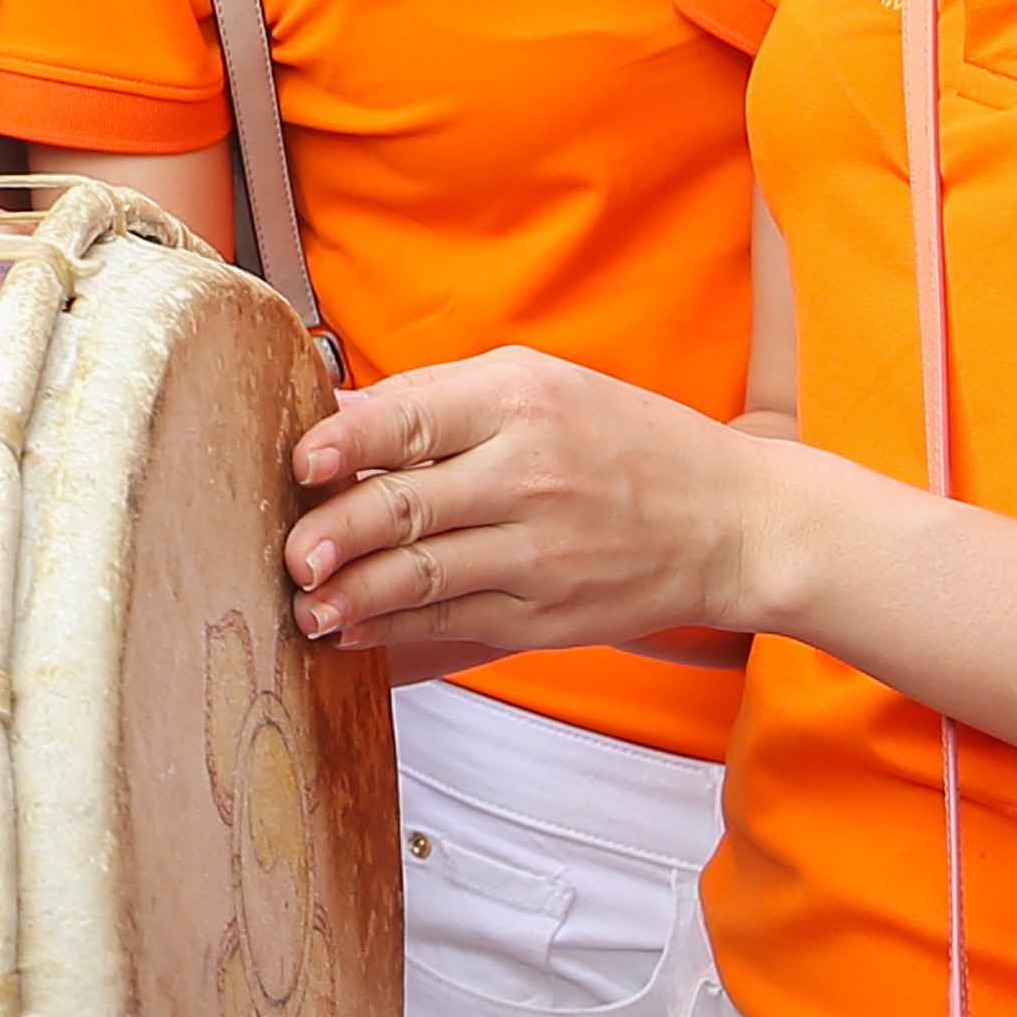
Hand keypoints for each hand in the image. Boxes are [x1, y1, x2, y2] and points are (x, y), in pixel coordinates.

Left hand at [285, 348, 802, 654]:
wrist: (729, 522)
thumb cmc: (623, 442)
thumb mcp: (543, 386)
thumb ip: (439, 400)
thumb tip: (337, 416)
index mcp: (520, 402)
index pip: (410, 418)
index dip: (343, 444)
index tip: (300, 462)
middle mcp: (526, 476)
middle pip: (404, 506)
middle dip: (330, 536)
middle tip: (287, 554)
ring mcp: (536, 554)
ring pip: (419, 577)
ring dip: (349, 596)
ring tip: (304, 604)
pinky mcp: (542, 616)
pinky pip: (450, 622)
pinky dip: (392, 629)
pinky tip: (352, 630)